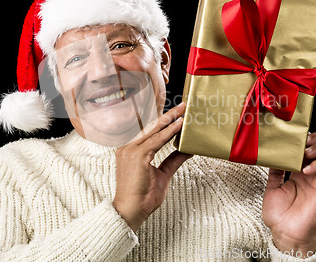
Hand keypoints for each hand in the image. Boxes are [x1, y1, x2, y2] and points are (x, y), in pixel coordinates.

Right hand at [113, 102, 191, 231]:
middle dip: (169, 115)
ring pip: (154, 130)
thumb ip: (173, 160)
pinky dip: (169, 132)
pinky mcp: (137, 155)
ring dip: (171, 119)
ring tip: (184, 110)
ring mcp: (131, 150)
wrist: (131, 211)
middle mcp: (128, 147)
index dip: (164, 122)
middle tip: (183, 105)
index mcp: (131, 150)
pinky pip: (156, 140)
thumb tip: (187, 150)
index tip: (176, 114)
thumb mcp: (162, 174)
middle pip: (152, 127)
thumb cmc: (143, 196)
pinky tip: (179, 125)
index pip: (150, 132)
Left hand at [262, 132, 315, 256]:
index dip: (303, 140)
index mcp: (300, 172)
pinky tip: (305, 169)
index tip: (291, 136)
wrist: (285, 233)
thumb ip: (275, 170)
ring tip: (305, 151)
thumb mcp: (273, 186)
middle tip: (301, 140)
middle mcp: (313, 174)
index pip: (308, 148)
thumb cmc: (279, 214)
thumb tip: (273, 154)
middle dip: (314, 139)